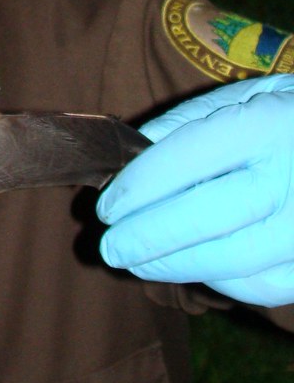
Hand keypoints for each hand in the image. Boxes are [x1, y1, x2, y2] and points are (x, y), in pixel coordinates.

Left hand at [96, 74, 293, 307]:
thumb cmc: (286, 118)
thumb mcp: (243, 97)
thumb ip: (185, 124)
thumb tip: (127, 165)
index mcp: (266, 123)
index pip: (186, 159)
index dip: (137, 188)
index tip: (106, 207)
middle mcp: (292, 176)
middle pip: (206, 218)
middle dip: (147, 238)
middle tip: (111, 248)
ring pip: (232, 262)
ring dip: (174, 267)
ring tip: (140, 263)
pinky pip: (262, 286)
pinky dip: (220, 282)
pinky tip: (194, 267)